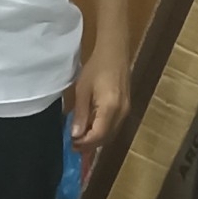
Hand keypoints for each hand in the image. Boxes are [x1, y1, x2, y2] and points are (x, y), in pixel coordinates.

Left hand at [72, 39, 130, 159]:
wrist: (114, 52)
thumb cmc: (96, 67)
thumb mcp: (82, 90)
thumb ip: (80, 114)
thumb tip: (76, 134)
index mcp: (110, 107)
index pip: (98, 135)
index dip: (85, 143)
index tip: (71, 144)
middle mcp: (121, 112)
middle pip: (106, 138)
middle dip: (90, 145)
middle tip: (73, 145)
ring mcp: (126, 111)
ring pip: (111, 134)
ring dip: (96, 140)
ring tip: (80, 140)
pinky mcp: (126, 108)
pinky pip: (114, 126)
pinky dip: (102, 132)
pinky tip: (91, 129)